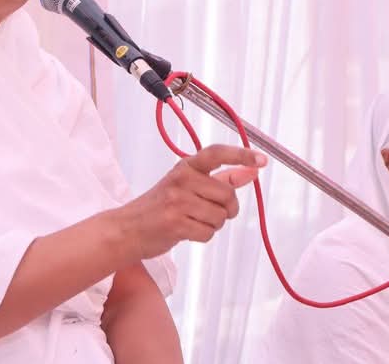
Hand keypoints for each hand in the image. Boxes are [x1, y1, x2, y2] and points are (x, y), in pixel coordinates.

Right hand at [114, 145, 265, 260]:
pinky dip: (202, 236)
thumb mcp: (187, 185)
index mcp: (186, 166)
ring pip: (220, 217)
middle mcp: (181, 179)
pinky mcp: (175, 223)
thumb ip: (221, 178)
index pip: (217, 153)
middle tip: (209, 211)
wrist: (127, 229)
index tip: (261, 161)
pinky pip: (208, 233)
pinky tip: (186, 231)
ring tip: (193, 221)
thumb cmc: (160, 206)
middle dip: (227, 209)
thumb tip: (251, 172)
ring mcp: (177, 201)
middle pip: (227, 195)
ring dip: (213, 225)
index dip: (241, 155)